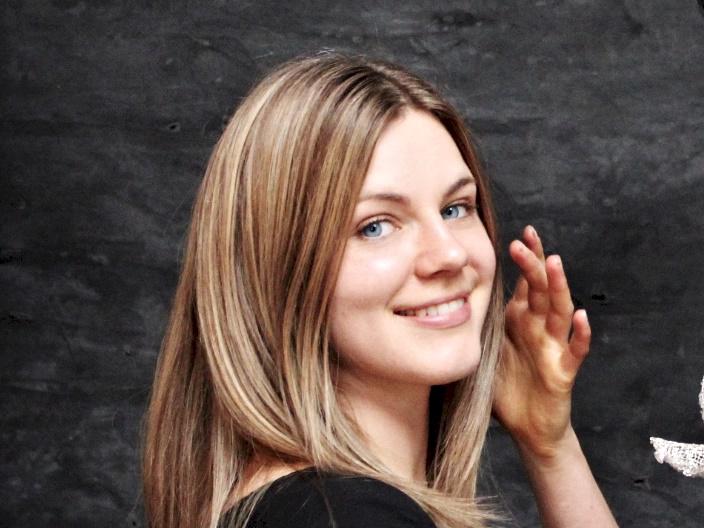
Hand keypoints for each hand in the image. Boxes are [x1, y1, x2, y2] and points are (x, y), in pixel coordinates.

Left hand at [493, 225, 590, 460]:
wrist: (526, 426)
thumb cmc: (506, 385)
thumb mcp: (486, 347)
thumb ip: (478, 323)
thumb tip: (447, 299)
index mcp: (520, 319)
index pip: (526, 282)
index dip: (527, 258)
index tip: (520, 235)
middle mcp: (538, 327)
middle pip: (540, 289)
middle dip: (534, 264)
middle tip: (525, 240)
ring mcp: (553, 347)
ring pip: (559, 311)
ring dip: (559, 286)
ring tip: (556, 263)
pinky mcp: (562, 371)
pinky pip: (575, 351)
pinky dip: (581, 334)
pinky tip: (581, 317)